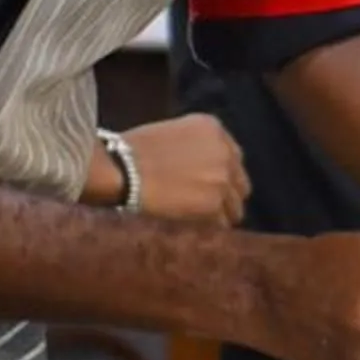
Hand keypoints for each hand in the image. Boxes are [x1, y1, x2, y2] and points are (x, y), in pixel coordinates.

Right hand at [113, 115, 249, 225]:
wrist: (120, 171)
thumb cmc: (130, 154)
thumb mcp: (171, 133)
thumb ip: (197, 147)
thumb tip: (205, 169)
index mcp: (213, 129)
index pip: (233, 158)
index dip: (222, 176)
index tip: (210, 188)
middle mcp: (224, 152)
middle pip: (240, 185)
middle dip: (226, 197)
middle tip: (204, 210)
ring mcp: (222, 179)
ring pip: (234, 208)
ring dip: (219, 216)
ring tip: (195, 223)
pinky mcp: (214, 204)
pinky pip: (222, 226)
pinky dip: (208, 230)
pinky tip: (191, 230)